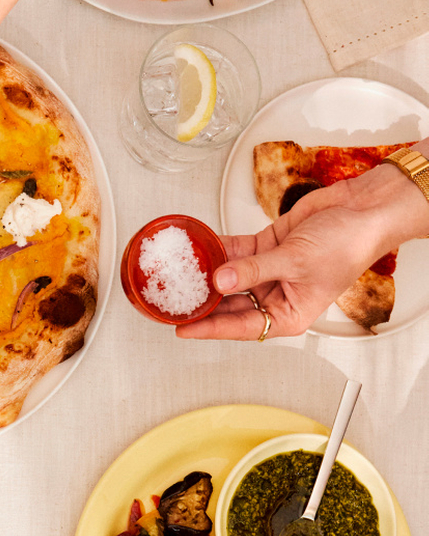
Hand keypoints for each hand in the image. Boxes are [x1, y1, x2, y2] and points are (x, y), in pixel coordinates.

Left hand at [177, 155, 428, 340]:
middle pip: (230, 305)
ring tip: (179, 276)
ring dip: (207, 275)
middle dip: (204, 303)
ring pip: (229, 278)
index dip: (210, 328)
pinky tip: (198, 247)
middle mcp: (277, 297)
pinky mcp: (267, 248)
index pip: (241, 327)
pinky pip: (236, 252)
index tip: (183, 328)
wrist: (363, 207)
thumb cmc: (348, 243)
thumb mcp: (295, 260)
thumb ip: (253, 269)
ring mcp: (270, 272)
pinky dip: (219, 248)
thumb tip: (220, 278)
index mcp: (289, 315)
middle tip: (173, 303)